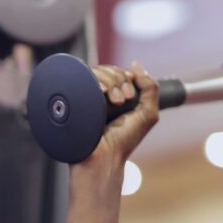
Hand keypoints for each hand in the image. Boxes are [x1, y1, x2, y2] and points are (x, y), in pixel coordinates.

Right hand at [73, 61, 159, 188]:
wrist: (102, 157)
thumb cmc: (124, 140)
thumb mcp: (147, 113)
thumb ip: (150, 88)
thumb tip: (136, 65)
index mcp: (115, 96)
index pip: (118, 72)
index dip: (126, 77)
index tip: (130, 95)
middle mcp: (99, 94)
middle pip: (108, 69)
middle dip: (119, 80)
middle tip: (123, 101)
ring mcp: (85, 96)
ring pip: (96, 71)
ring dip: (111, 82)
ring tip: (115, 103)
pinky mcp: (72, 98)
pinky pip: (81, 77)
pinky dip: (94, 79)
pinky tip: (101, 92)